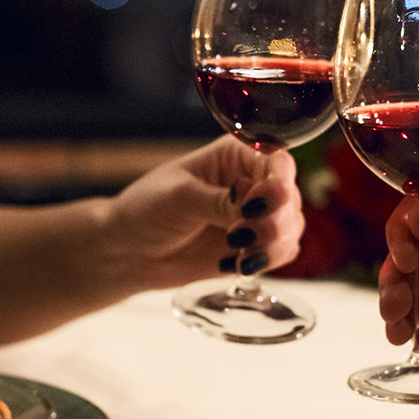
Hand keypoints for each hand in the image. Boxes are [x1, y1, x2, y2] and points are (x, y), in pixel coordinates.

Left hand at [102, 136, 303, 287]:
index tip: (259, 207)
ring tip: (238, 254)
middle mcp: (252, 181)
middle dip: (273, 221)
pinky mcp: (253, 246)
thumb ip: (219, 201)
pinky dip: (267, 261)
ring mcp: (255, 216)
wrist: (127, 251)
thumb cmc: (145, 209)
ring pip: (291, 228)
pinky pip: (282, 252)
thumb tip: (254, 205)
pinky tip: (235, 264)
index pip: (277, 163)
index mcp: (235, 155)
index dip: (278, 186)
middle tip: (239, 236)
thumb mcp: (178, 197)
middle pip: (290, 198)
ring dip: (272, 245)